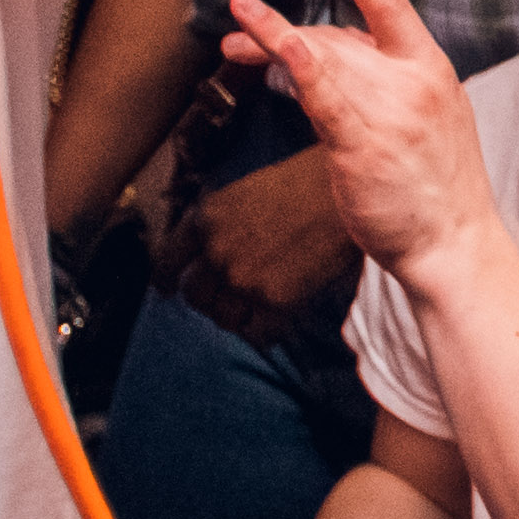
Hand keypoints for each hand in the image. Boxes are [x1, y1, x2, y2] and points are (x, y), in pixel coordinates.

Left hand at [162, 144, 363, 340]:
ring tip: (260, 305)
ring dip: (239, 317)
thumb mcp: (246, 192)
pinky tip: (276, 320)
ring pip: (223, 319)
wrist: (352, 188)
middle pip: (194, 295)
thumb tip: (207, 257)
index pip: (167, 262)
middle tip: (229, 298)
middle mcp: (216, 251)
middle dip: (209, 299)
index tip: (168, 289)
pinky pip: (256, 335)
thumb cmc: (307, 183)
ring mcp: (243, 278)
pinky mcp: (275, 300)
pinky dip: (264, 332)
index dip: (167, 280)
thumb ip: (220, 225)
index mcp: (205, 219)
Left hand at [223, 0, 501, 288]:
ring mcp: (389, 111)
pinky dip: (298, 63)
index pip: (392, 4)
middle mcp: (414, 81)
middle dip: (286, 31)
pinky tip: (274, 42)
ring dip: (272, 34)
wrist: (454, 243)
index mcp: (433, 70)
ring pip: (321, 57)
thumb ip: (388, 82)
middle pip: (338, 38)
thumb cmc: (437, 187)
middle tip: (240, 25)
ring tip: (236, 23)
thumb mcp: (429, 118)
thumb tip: (335, 57)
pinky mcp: (362, 143)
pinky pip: (323, 95)